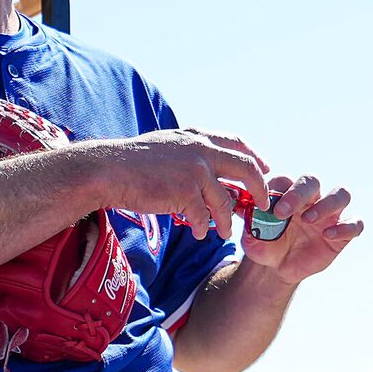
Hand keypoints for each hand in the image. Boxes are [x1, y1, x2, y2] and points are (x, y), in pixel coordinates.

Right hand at [87, 127, 270, 238]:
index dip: (255, 158)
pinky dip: (201, 227)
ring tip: (224, 233)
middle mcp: (201, 150)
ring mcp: (195, 171)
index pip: (237, 144)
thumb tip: (202, 169)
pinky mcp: (185, 192)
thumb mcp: (166, 146)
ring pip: (225, 200)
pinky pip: (202, 216)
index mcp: (197, 137)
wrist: (108, 170)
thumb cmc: (130, 162)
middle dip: (259, 189)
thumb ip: (187, 153)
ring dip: (226, 220)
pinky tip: (197, 234)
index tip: (264, 170)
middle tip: (262, 204)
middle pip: (246, 169)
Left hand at [236, 173, 361, 283]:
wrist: (276, 269)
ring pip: (341, 194)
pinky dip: (346, 227)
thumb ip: (250, 222)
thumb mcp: (251, 237)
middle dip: (299, 192)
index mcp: (287, 193)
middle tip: (283, 212)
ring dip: (327, 204)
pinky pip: (355, 223)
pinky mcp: (343, 232)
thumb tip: (245, 208)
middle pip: (313, 181)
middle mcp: (311, 198)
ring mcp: (329, 213)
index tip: (269, 207)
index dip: (279, 190)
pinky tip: (328, 236)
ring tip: (308, 220)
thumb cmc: (264, 245)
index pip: (287, 180)